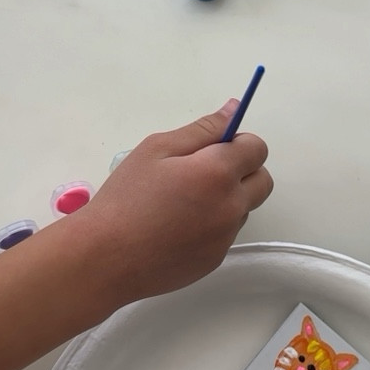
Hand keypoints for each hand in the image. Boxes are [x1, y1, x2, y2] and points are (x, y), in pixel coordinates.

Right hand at [81, 101, 272, 307]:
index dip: (239, 143)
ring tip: (182, 203)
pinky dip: (211, 225)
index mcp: (218, 173)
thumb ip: (202, 129)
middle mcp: (231, 206)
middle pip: (262, 181)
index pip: (256, 149)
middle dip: (243, 170)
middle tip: (203, 171)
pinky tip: (176, 227)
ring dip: (227, 199)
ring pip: (243, 208)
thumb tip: (233, 110)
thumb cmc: (126, 197)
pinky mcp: (215, 260)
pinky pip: (225, 233)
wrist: (106, 258)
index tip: (214, 147)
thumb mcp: (156, 149)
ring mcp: (225, 237)